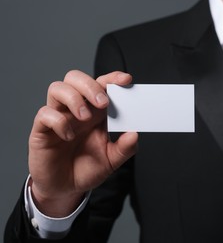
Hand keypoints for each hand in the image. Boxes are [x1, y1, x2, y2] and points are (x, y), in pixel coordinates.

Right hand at [28, 70, 137, 216]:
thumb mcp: (111, 161)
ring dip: (74, 99)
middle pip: (76, 78)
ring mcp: (58, 117)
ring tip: (85, 117)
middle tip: (103, 103)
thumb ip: (124, 148)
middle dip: (90, 85)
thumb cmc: (87, 168)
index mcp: (95, 112)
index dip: (113, 78)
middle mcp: (76, 110)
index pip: (102, 84)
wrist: (65, 189)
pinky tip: (67, 136)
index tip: (126, 80)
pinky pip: (45, 113)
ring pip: (57, 88)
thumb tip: (135, 134)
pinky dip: (58, 121)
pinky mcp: (42, 130)